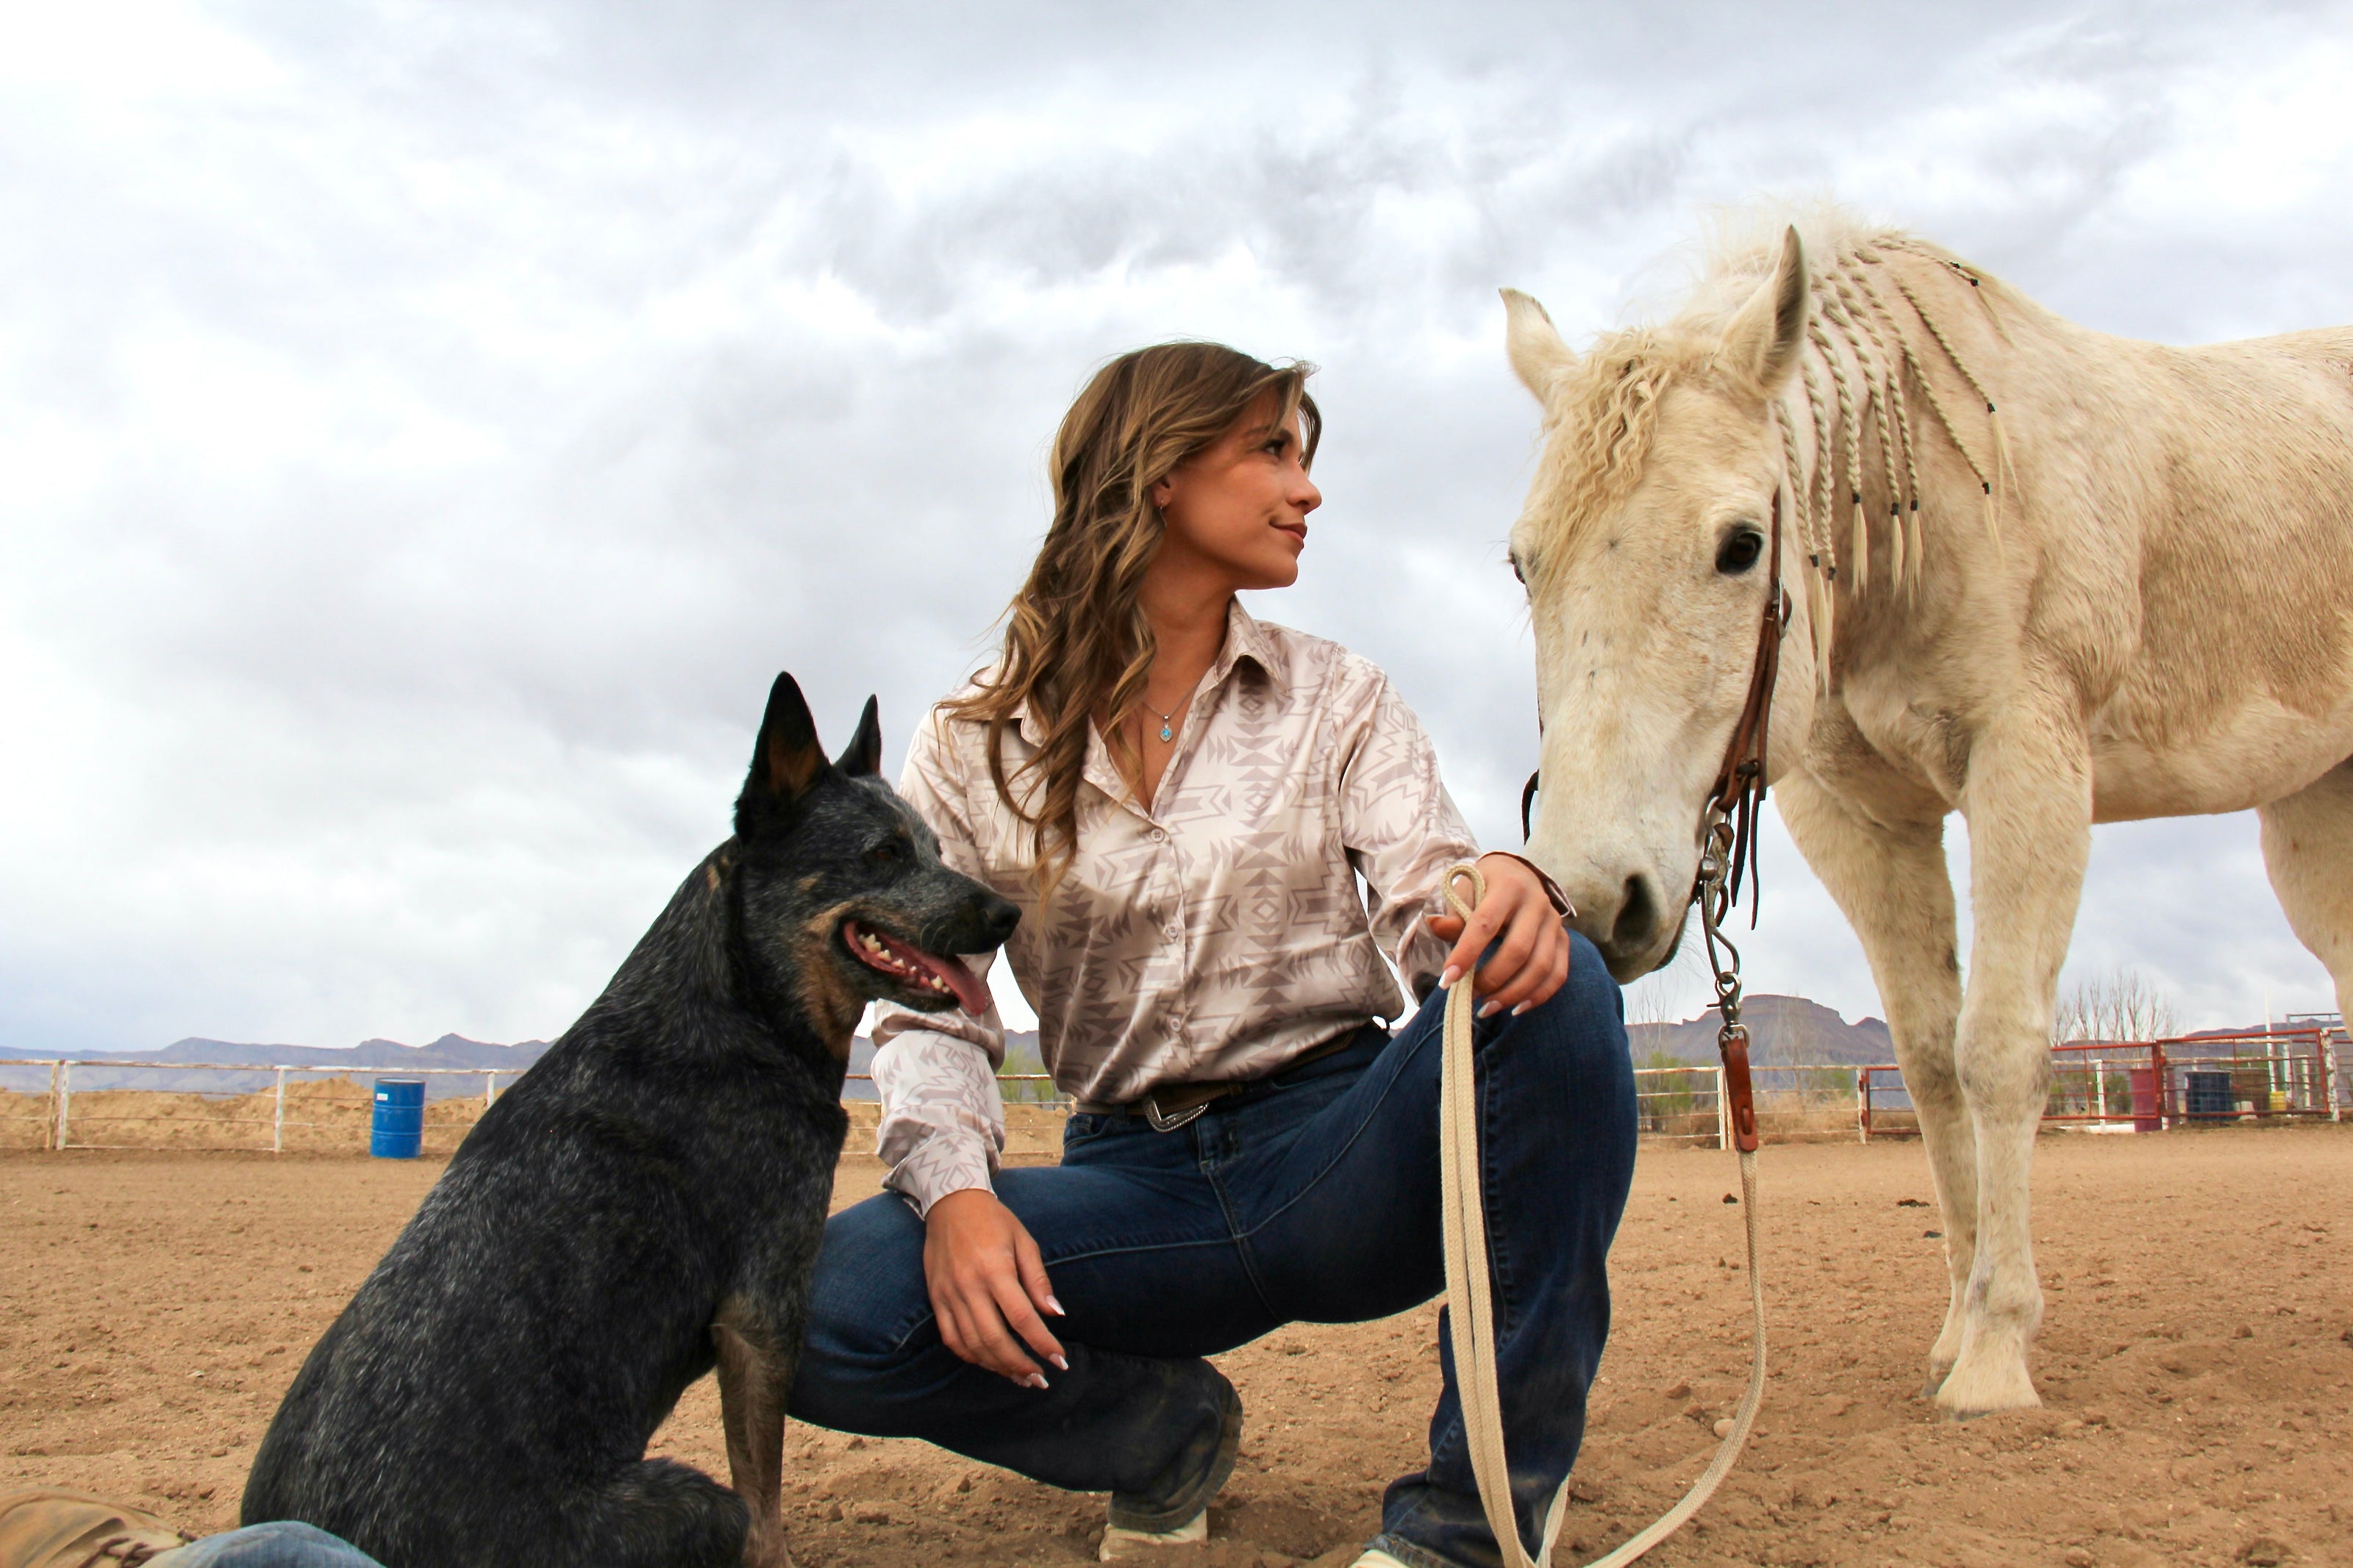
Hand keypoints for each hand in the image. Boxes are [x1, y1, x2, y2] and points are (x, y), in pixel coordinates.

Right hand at [922, 1188, 1066, 1387]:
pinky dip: (971, 1356)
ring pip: (972, 1344)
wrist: (951, 1203)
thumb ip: (1039, 1281)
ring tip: (1020, 1377)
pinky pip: (951, 1338)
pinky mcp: (936, 1299)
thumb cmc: (994, 1221)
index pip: (1022, 1318)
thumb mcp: (1024, 1241)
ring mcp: (949, 1294)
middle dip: (1020, 1365)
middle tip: (1040, 1378)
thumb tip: (1056, 1314)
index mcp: (995, 1270)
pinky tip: (990, 1362)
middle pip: (995, 1339)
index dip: (1042, 1343)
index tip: (1059, 1360)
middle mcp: (969, 1286)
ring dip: (998, 1366)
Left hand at [1427, 853, 1570, 1018]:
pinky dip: (1538, 996)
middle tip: (1469, 996)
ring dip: (1513, 993)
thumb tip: (1435, 926)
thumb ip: (1455, 915)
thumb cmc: (1484, 887)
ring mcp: (1554, 922)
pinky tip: (1515, 1008)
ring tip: (1487, 1008)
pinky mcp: (1563, 939)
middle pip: (1518, 950)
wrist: (1517, 875)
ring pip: (1541, 966)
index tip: (1447, 980)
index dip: (1466, 953)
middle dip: (1491, 979)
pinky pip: (1558, 974)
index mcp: (1508, 886)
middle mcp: (1537, 903)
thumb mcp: (1465, 892)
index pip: (1486, 923)